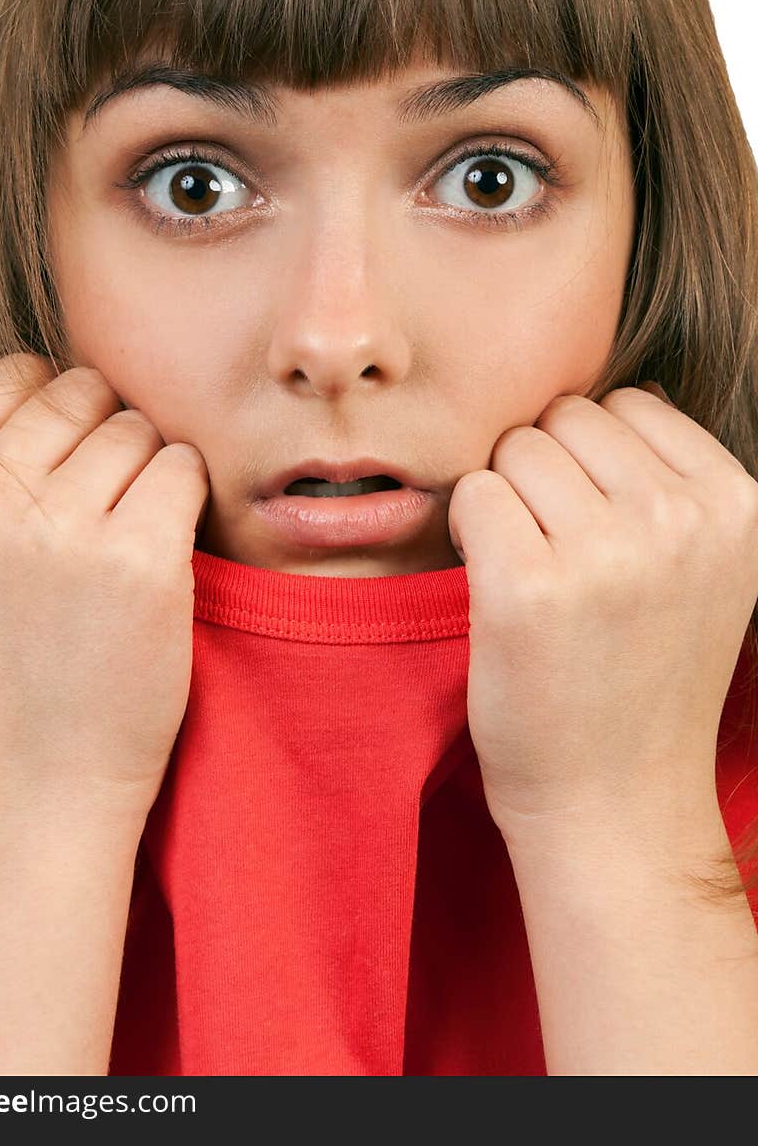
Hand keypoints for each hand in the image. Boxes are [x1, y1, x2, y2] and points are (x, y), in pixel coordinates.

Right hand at [0, 354, 209, 826]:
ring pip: (139, 429)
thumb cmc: (7, 658)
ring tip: (120, 551)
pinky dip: (185, 503)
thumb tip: (68, 375)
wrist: (36, 779)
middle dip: (104, 441)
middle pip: (83, 393)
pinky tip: (160, 560)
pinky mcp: (138, 557)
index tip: (58, 480)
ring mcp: (60, 525)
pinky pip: (185, 468)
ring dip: (148, 476)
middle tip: (97, 520)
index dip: (55, 418)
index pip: (18, 375)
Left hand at [447, 383, 757, 840]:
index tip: (598, 529)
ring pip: (515, 449)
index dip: (595, 461)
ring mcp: (606, 552)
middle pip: (567, 417)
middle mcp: (680, 519)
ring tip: (533, 573)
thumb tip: (618, 390)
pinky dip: (469, 531)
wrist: (615, 808)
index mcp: (738, 504)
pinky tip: (495, 585)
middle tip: (558, 553)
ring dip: (507, 500)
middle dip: (548, 471)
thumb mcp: (705, 569)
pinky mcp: (526, 586)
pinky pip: (472, 493)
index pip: (630, 402)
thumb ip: (673, 480)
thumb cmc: (644, 679)